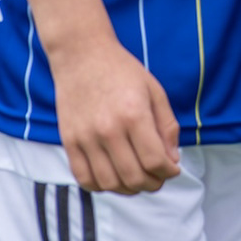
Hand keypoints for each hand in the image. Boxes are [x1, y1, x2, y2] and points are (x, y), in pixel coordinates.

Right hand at [51, 37, 185, 195]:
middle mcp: (108, 129)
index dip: (169, 172)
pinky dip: (100, 186)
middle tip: (156, 175)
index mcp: (133, 115)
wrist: (80, 53)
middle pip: (135, 177)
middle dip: (153, 183)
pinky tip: (111, 175)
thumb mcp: (154, 91)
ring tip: (135, 177)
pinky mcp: (69, 139)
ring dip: (128, 188)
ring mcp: (85, 136)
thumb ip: (167, 127)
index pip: (156, 162)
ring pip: (110, 183)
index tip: (171, 167)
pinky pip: (83, 177)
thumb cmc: (121, 70)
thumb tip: (171, 160)